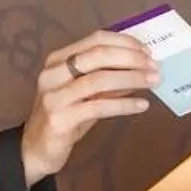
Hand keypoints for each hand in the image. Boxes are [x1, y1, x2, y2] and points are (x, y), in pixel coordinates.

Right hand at [21, 31, 160, 184]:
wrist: (35, 150)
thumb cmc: (65, 117)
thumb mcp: (86, 94)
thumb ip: (109, 79)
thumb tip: (142, 67)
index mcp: (58, 60)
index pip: (95, 40)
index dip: (125, 43)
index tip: (147, 51)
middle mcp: (52, 74)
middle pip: (97, 55)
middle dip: (131, 58)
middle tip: (155, 66)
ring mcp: (54, 96)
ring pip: (99, 80)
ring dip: (132, 78)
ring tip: (153, 82)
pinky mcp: (60, 119)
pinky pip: (98, 107)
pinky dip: (124, 104)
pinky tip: (141, 105)